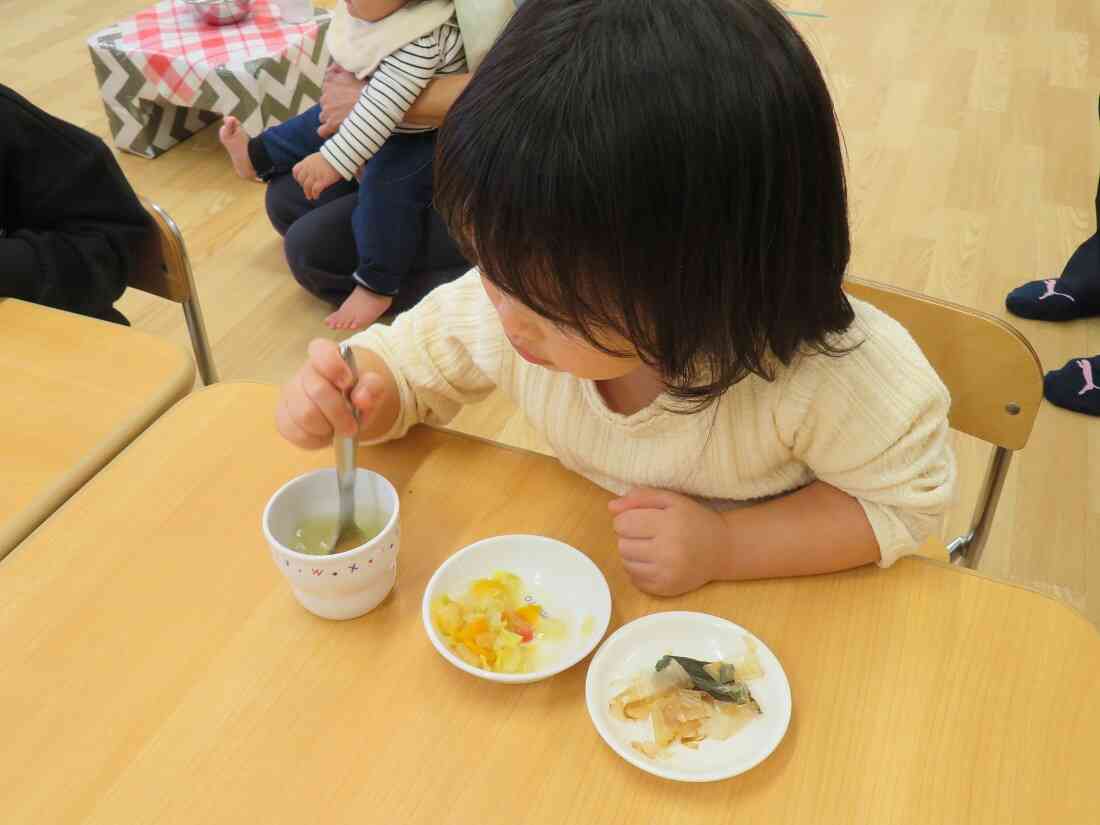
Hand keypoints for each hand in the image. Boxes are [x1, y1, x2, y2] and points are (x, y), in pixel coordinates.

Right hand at [276, 339, 387, 449]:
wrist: (346, 407)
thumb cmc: (357, 392)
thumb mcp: (371, 386)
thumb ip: (372, 387)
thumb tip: (362, 398)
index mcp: (326, 355)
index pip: (321, 351)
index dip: (333, 366)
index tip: (348, 382)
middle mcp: (304, 372)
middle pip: (317, 391)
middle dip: (339, 413)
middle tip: (352, 426)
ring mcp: (290, 394)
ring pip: (305, 415)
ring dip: (327, 427)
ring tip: (337, 428)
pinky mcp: (283, 417)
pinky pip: (296, 433)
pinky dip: (316, 439)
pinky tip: (325, 433)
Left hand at [293, 152, 341, 199]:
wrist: (339, 156)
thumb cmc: (332, 157)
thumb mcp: (318, 157)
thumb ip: (312, 163)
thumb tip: (314, 169)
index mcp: (307, 162)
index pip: (295, 170)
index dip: (297, 177)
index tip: (301, 182)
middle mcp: (309, 168)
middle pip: (301, 180)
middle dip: (303, 186)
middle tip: (307, 190)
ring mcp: (315, 174)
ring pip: (307, 187)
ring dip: (308, 193)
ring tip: (310, 197)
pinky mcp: (323, 180)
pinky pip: (315, 190)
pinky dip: (315, 194)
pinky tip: (317, 196)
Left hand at [317, 66, 366, 137]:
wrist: (375, 104)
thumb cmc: (368, 88)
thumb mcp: (354, 71)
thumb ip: (340, 67)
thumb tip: (332, 67)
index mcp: (331, 81)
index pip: (327, 85)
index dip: (335, 90)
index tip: (344, 94)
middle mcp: (326, 95)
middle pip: (325, 101)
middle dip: (334, 104)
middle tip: (347, 107)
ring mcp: (328, 110)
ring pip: (323, 115)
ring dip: (331, 117)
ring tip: (344, 119)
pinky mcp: (331, 124)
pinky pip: (322, 131)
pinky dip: (327, 131)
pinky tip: (334, 130)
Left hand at [608, 488, 730, 595]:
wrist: (722, 549)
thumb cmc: (693, 519)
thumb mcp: (670, 499)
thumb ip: (640, 497)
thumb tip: (611, 507)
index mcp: (668, 524)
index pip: (622, 524)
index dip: (626, 519)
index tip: (640, 519)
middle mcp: (667, 551)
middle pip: (621, 544)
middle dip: (628, 537)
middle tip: (646, 533)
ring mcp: (666, 574)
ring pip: (625, 563)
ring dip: (632, 553)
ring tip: (649, 546)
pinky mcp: (665, 589)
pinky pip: (634, 580)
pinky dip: (638, 570)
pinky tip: (653, 561)